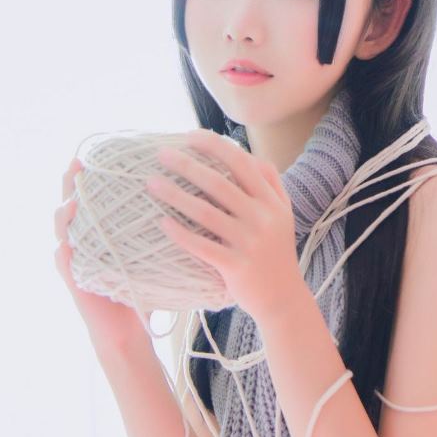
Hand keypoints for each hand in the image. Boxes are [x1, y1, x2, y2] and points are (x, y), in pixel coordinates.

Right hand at [54, 157, 154, 355]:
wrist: (131, 330)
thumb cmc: (146, 290)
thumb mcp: (156, 255)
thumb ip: (166, 230)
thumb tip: (199, 202)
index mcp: (104, 228)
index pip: (96, 193)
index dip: (97, 172)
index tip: (104, 150)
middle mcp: (85, 237)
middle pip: (73, 201)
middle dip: (73, 182)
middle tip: (80, 162)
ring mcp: (76, 257)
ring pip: (62, 227)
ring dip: (64, 212)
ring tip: (73, 200)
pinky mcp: (73, 280)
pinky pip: (63, 261)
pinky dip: (64, 250)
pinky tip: (66, 243)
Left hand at [145, 130, 299, 323]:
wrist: (283, 300)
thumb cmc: (276, 254)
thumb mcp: (283, 216)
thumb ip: (270, 185)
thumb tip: (250, 156)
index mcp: (272, 203)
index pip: (242, 164)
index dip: (215, 146)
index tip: (190, 136)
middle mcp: (262, 219)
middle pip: (218, 183)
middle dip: (186, 164)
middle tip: (161, 154)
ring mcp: (249, 243)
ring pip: (205, 212)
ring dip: (175, 194)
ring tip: (152, 183)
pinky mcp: (236, 267)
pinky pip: (202, 246)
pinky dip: (180, 233)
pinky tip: (162, 223)